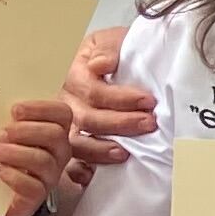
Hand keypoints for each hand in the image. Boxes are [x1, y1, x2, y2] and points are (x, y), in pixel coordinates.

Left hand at [0, 96, 74, 215]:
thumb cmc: (6, 156)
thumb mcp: (9, 132)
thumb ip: (7, 118)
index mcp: (54, 130)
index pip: (62, 113)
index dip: (41, 108)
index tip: (15, 109)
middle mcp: (58, 152)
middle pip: (54, 135)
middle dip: (26, 131)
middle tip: (2, 133)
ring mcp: (50, 174)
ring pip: (42, 160)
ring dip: (14, 153)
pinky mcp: (38, 195)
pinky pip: (32, 186)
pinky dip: (13, 176)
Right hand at [67, 24, 157, 172]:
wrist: (117, 60)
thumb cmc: (115, 53)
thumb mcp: (112, 39)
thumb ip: (108, 49)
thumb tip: (99, 65)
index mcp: (74, 74)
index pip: (94, 91)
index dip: (121, 98)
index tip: (148, 102)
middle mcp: (65, 102)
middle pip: (87, 118)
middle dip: (120, 124)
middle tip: (148, 124)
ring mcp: (65, 125)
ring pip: (76, 142)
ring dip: (101, 150)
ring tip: (126, 153)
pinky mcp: (71, 144)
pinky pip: (69, 162)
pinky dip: (79, 171)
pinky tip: (92, 176)